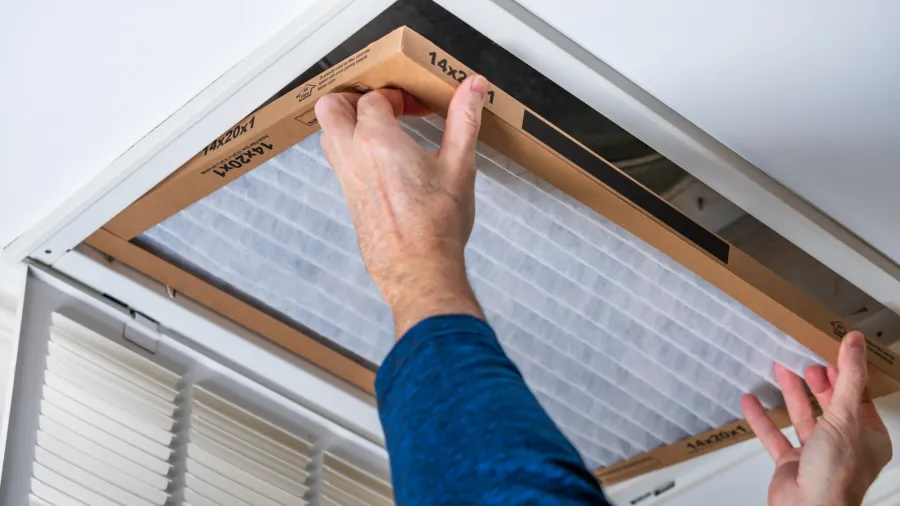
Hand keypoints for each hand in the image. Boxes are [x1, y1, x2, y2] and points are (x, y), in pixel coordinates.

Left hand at [315, 75, 488, 336]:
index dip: (396, 95)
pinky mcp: (350, 200)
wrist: (420, 270)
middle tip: (382, 105)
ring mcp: (346, 180)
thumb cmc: (437, 224)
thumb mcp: (459, 164)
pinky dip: (352, 150)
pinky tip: (384, 162)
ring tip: (382, 130)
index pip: (374, 98)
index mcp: (376, 140)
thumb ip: (464, 119)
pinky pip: (339, 163)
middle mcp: (353, 156)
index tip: (417, 106)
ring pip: (329, 136)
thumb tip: (474, 87)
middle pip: (331, 108)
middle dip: (353, 98)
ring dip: (348, 124)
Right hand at [741, 332, 892, 505]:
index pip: (858, 398)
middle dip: (815, 381)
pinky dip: (762, 419)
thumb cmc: (835, 473)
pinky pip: (775, 436)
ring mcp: (815, 455)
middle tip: (804, 358)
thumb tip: (855, 343)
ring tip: (779, 368)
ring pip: (802, 417)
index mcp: (867, 437)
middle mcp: (843, 446)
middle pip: (829, 405)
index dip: (845, 374)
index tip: (831, 352)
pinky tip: (751, 401)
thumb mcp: (845, 416)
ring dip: (790, 393)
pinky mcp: (790, 464)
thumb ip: (848, 378)